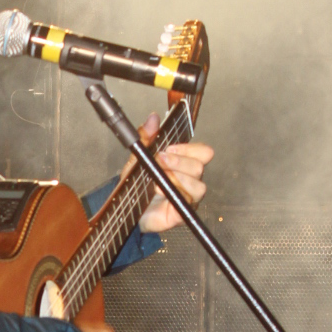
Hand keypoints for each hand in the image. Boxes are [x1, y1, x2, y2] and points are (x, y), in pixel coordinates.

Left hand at [133, 109, 214, 233]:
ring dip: (177, 178)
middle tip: (160, 161)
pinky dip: (174, 193)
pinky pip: (188, 202)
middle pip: (199, 166)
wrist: (128, 208)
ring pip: (199, 185)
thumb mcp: (138, 159)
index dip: (188, 149)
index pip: (203, 152)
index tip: (169, 148)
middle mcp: (191, 179)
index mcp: (185, 164)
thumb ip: (145, 138)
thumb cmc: (138, 185)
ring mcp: (189, 196)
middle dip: (179, 162)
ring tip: (157, 179)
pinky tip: (159, 190)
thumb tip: (152, 119)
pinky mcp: (183, 212)